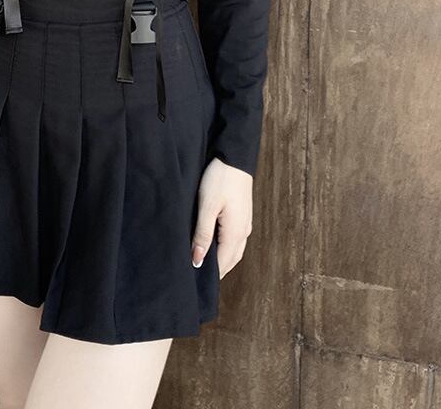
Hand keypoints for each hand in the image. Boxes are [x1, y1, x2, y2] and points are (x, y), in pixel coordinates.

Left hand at [191, 158, 252, 276]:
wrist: (234, 157)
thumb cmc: (220, 179)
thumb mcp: (207, 206)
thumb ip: (202, 234)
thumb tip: (198, 261)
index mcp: (235, 233)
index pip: (223, 264)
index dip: (210, 275)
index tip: (195, 284)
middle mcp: (243, 232)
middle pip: (230, 260)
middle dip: (216, 271)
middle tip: (197, 278)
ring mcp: (245, 223)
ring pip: (233, 250)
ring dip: (221, 259)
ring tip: (203, 263)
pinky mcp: (242, 215)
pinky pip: (234, 239)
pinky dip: (224, 247)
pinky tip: (212, 244)